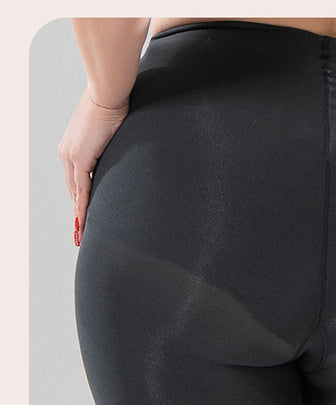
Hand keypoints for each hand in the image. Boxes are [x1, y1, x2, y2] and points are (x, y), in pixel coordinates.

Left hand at [58, 84, 128, 244]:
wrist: (109, 94)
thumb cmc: (114, 106)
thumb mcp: (110, 132)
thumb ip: (109, 147)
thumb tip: (121, 155)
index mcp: (72, 146)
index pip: (74, 178)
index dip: (78, 197)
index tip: (81, 212)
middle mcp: (67, 152)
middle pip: (72, 188)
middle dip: (77, 209)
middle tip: (80, 229)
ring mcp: (71, 156)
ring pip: (75, 192)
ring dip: (79, 213)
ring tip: (82, 232)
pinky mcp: (80, 159)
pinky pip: (81, 189)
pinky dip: (82, 207)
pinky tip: (84, 221)